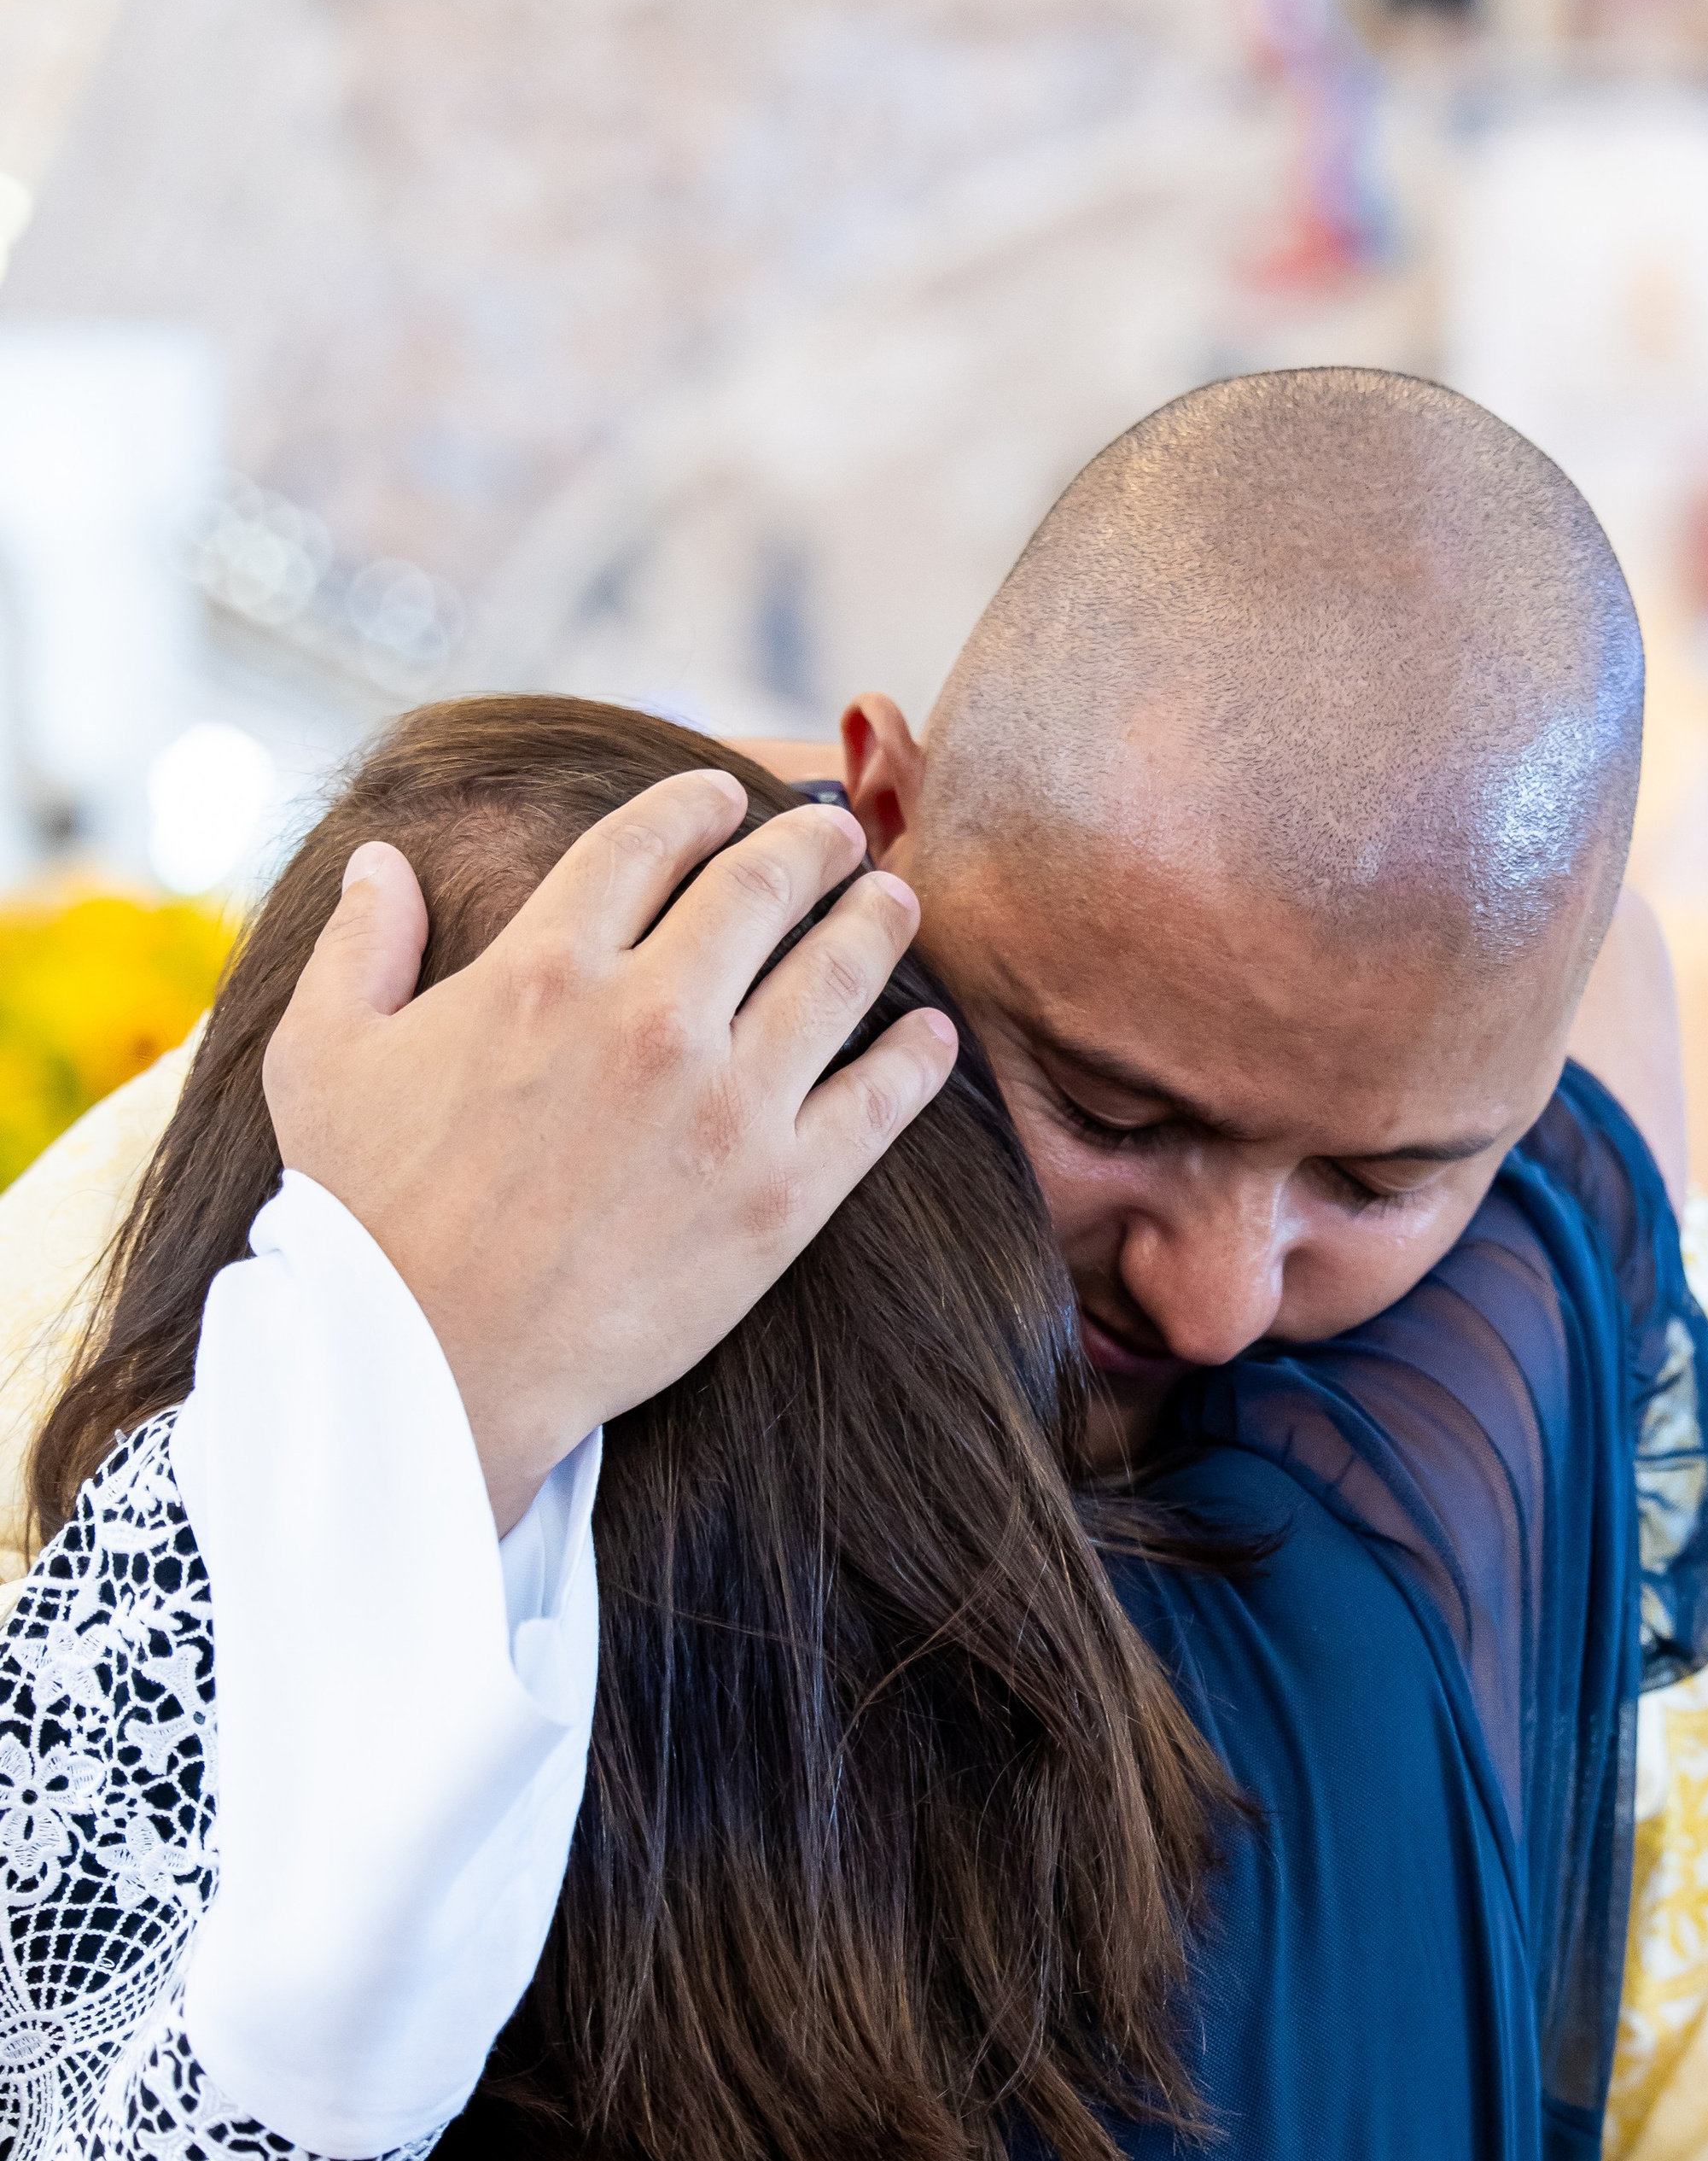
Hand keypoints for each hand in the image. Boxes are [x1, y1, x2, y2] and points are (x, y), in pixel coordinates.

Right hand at [264, 771, 957, 1529]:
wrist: (434, 1365)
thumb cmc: (366, 1216)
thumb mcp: (322, 1059)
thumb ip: (358, 946)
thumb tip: (376, 861)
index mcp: (545, 966)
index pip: (646, 844)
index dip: (697, 804)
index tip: (727, 795)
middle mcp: (650, 1016)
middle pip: (760, 889)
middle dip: (810, 846)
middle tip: (838, 836)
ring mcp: (727, 1105)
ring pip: (835, 975)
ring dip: (875, 924)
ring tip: (895, 901)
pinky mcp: (780, 1195)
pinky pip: (878, 1103)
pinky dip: (916, 1058)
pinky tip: (933, 1034)